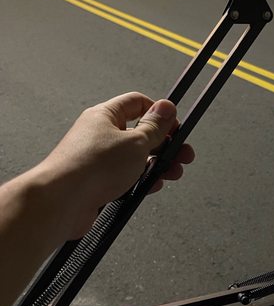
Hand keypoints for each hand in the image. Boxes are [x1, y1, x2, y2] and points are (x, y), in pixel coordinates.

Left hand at [37, 92, 193, 237]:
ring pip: (135, 158)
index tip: (175, 126)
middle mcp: (100, 134)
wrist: (61, 202)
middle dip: (164, 145)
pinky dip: (141, 181)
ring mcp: (98, 159)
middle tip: (181, 154)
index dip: (159, 114)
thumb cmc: (90, 167)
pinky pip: (125, 177)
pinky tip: (150, 185)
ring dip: (156, 165)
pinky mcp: (97, 181)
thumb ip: (155, 127)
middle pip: (140, 133)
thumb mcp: (135, 142)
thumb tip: (166, 108)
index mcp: (105, 116)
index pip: (138, 104)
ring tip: (171, 172)